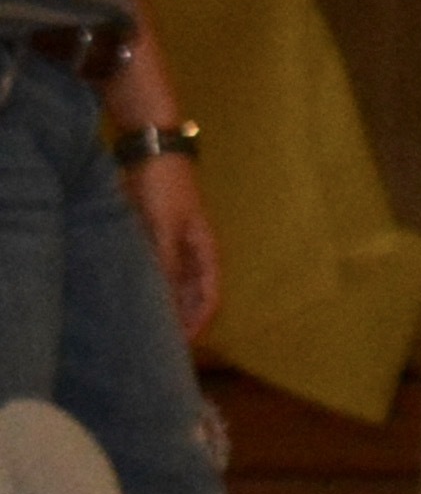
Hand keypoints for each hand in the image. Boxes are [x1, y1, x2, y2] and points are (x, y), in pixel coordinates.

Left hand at [122, 148, 215, 340]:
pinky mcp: (156, 233)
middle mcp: (195, 252)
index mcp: (206, 253)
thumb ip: (165, 264)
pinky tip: (135, 290)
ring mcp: (176, 243)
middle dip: (182, 318)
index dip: (199, 322)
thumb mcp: (164, 228)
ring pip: (175, 282)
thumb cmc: (165, 188)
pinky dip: (151, 282)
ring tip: (148, 320)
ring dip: (166, 301)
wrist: (152, 149)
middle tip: (162, 340)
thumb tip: (163, 301)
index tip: (182, 344)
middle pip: (193, 295)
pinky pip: (157, 267)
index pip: (210, 298)